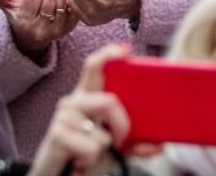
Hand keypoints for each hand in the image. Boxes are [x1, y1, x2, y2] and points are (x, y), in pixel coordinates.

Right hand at [0, 0, 77, 59]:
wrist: (29, 36)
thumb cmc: (17, 14)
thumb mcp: (5, 2)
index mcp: (24, 23)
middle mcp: (41, 30)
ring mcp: (57, 31)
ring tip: (50, 2)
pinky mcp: (69, 28)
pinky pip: (73, 4)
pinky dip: (68, 0)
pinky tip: (60, 4)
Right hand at [27, 43, 134, 175]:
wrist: (61, 175)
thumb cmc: (86, 152)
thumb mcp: (115, 146)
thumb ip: (137, 143)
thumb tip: (159, 146)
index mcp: (88, 95)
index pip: (94, 66)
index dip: (109, 55)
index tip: (126, 51)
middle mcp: (74, 101)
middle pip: (108, 100)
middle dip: (122, 124)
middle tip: (120, 139)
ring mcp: (63, 117)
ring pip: (102, 130)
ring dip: (105, 145)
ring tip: (94, 152)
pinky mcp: (56, 135)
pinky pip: (91, 146)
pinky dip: (91, 157)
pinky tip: (80, 159)